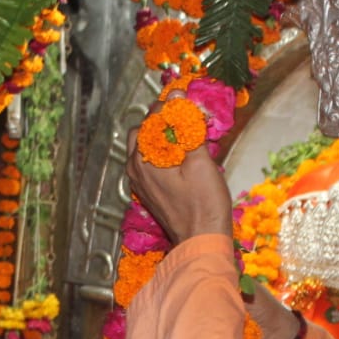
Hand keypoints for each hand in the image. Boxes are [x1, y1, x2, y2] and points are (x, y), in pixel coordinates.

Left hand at [125, 105, 232, 244]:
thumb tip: (177, 97)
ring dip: (162, 138)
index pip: (151, 118)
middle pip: (142, 132)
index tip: (188, 104)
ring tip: (186, 137)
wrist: (201, 240)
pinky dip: (162, 154)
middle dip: (162, 121)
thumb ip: (186, 127)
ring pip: (144, 148)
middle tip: (186, 120)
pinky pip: (149, 164)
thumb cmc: (203, 203)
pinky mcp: (147, 192)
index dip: (170, 107)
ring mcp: (139, 183)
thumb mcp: (200, 161)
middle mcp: (134, 169)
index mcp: (143, 159)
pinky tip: (182, 157)